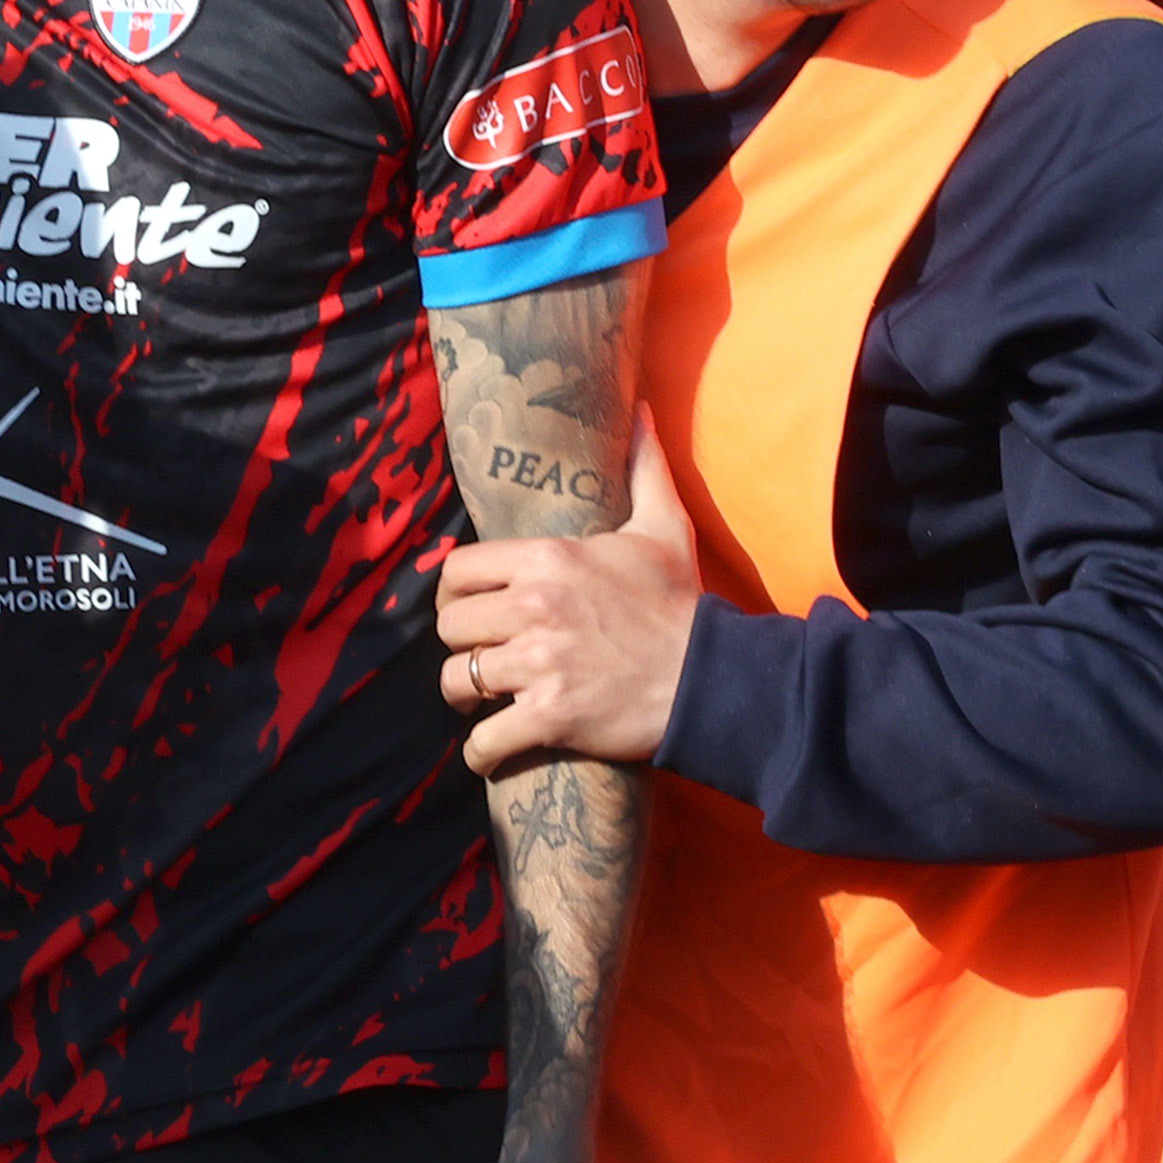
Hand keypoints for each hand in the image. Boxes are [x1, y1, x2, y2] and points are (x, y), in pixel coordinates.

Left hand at [437, 414, 698, 771]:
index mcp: (547, 559)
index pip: (456, 571)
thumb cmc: (680, 604)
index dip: (453, 593)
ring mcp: (539, 663)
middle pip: (450, 626)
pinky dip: (483, 751)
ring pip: (458, 679)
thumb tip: (638, 410)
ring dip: (465, 694)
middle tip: (479, 654)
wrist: (713, 677)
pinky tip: (492, 750)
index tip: (467, 609)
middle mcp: (534, 607)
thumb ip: (643, 467)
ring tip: (481, 699)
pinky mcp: (550, 716)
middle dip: (460, 643)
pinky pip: (485, 739)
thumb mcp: (662, 528)